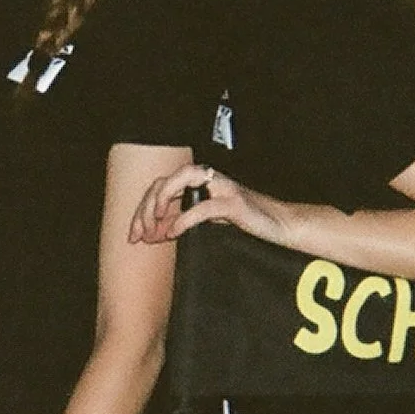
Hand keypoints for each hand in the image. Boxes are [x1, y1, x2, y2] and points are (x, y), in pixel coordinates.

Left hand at [129, 162, 297, 250]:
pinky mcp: (235, 203)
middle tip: (139, 234)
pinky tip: (173, 233)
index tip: (134, 235)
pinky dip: (185, 219)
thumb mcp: (207, 222)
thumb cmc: (244, 223)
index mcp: (199, 183)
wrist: (280, 227)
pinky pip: (204, 206)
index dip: (142, 210)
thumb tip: (153, 234)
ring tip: (154, 223)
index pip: (161, 187)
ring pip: (183, 178)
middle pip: (166, 180)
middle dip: (146, 207)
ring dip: (162, 199)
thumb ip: (181, 222)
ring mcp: (222, 187)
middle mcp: (208, 179)